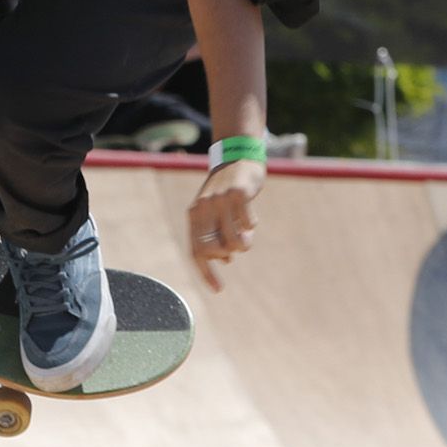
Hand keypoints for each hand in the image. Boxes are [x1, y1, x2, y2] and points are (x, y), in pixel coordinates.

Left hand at [189, 159, 262, 291]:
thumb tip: (225, 258)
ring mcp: (221, 201)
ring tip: (246, 234)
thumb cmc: (225, 190)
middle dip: (227, 254)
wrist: (237, 156)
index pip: (196, 251)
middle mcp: (204, 208)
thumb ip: (215, 234)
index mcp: (194, 214)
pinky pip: (248, 225)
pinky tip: (250, 218)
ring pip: (234, 241)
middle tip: (234, 247)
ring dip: (243, 243)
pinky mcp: (239, 194)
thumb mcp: (214, 211)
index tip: (219, 290)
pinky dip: (252, 226)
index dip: (206, 273)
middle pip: (214, 250)